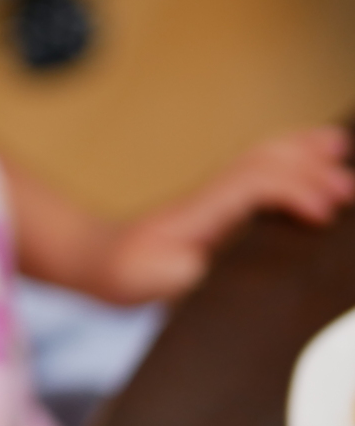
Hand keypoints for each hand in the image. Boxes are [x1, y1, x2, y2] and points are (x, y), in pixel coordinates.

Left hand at [92, 126, 353, 303]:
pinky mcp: (215, 207)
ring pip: (260, 162)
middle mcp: (210, 197)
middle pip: (263, 165)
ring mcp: (213, 198)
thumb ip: (185, 276)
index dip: (290, 192)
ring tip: (338, 145)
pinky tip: (305, 162)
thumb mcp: (153, 280)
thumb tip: (215, 270)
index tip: (322, 212)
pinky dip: (286, 163)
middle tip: (350, 181)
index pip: (251, 187)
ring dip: (300, 153)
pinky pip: (255, 175)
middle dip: (309, 168)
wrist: (96, 260)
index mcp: (201, 214)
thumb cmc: (126, 272)